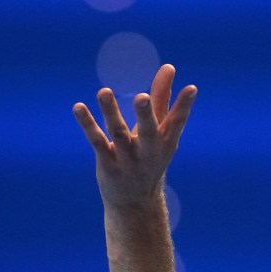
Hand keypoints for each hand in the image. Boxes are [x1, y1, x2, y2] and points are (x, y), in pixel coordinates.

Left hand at [72, 64, 196, 208]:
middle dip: (145, 114)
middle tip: (142, 96)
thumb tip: (168, 67)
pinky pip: (96, 141)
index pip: (177, 122)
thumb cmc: (150, 158)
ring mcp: (127, 160)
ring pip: (118, 134)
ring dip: (110, 112)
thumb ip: (161, 98)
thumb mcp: (160, 132)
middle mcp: (149, 152)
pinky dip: (87, 124)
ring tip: (103, 91)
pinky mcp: (107, 165)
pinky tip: (79, 107)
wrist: (135, 204)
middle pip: (148, 132)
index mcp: (166, 142)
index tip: (191, 88)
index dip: (185, 106)